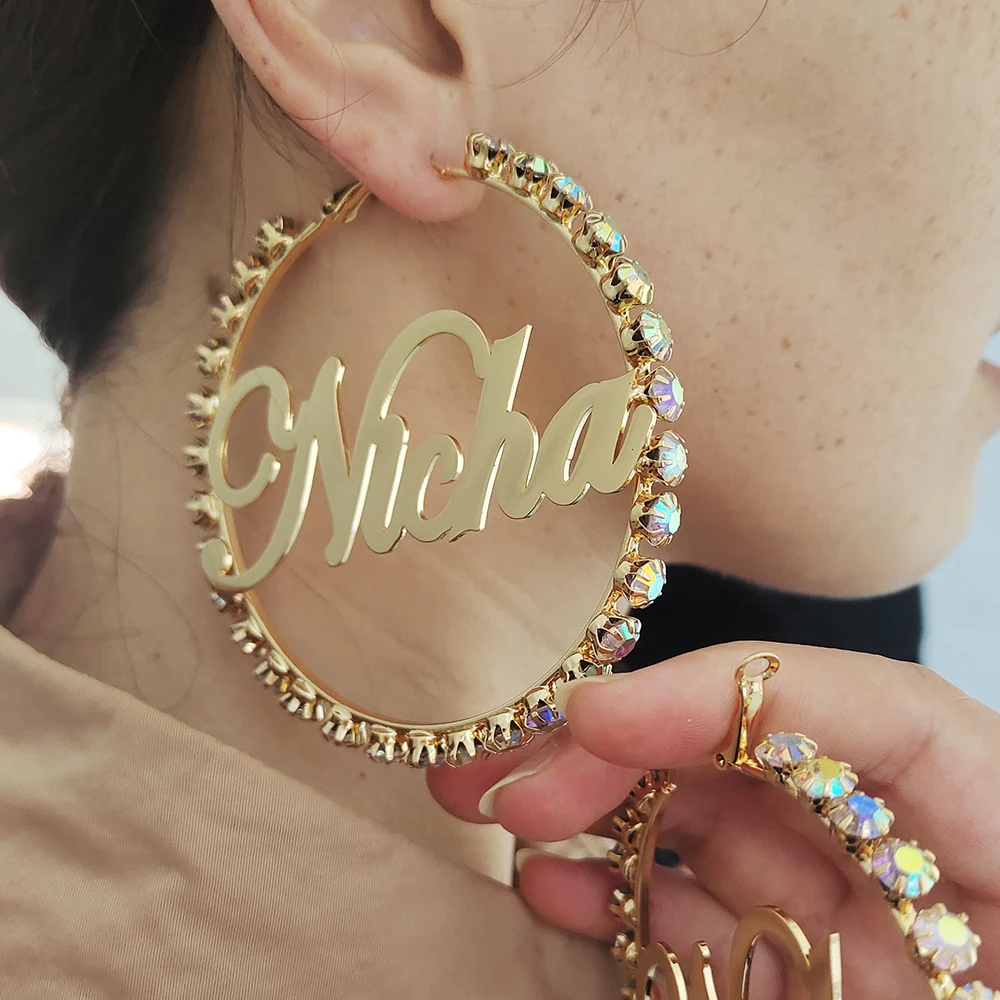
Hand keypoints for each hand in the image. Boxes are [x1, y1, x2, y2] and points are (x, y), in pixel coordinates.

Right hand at [428, 641, 999, 998]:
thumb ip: (840, 966)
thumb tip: (666, 908)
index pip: (875, 709)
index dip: (730, 690)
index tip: (599, 717)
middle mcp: (918, 851)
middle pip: (761, 750)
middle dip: (626, 747)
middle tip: (513, 774)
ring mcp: (854, 908)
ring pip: (711, 819)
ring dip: (598, 808)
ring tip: (504, 810)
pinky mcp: (800, 963)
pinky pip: (700, 912)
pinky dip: (622, 894)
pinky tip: (555, 884)